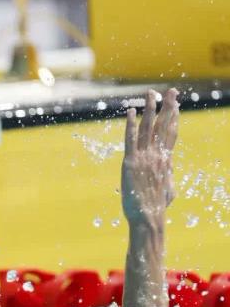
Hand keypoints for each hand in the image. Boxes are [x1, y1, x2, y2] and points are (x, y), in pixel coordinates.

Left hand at [121, 88, 179, 227]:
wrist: (148, 215)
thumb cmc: (157, 207)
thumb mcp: (168, 191)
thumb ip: (168, 179)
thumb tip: (169, 178)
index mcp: (166, 161)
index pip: (171, 134)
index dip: (174, 118)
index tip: (177, 105)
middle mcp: (157, 156)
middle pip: (163, 126)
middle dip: (167, 107)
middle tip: (170, 91)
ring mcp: (144, 157)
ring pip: (148, 128)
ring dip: (150, 109)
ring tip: (150, 94)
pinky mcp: (131, 162)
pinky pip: (130, 139)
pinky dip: (131, 124)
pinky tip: (132, 112)